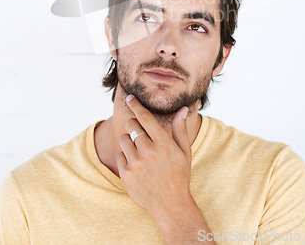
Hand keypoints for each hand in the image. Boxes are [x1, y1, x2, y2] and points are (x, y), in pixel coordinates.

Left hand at [116, 95, 192, 224]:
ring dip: (129, 141)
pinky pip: (120, 155)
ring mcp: (136, 163)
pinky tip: (137, 165)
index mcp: (164, 144)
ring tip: (139, 151)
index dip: (136, 105)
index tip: (130, 98)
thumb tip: (183, 108)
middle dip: (134, 125)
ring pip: (123, 138)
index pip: (145, 118)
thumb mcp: (184, 152)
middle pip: (132, 126)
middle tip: (139, 133)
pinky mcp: (126, 174)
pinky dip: (126, 156)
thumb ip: (180, 129)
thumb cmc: (179, 176)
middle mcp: (149, 151)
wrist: (171, 206)